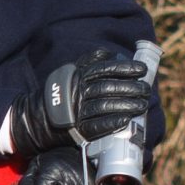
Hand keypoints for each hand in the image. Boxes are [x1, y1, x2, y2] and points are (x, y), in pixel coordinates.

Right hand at [6, 53, 155, 152]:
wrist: (37, 118)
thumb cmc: (61, 94)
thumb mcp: (71, 72)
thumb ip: (90, 62)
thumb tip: (111, 54)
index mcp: (78, 76)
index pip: (104, 69)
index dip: (125, 68)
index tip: (142, 70)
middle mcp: (77, 92)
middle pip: (108, 88)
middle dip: (131, 88)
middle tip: (146, 89)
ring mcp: (77, 111)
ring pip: (105, 106)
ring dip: (126, 105)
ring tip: (142, 105)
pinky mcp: (76, 129)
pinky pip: (96, 126)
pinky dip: (112, 123)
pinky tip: (126, 121)